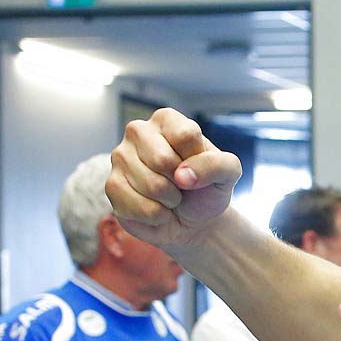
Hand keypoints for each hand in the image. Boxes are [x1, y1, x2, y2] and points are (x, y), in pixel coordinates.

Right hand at [107, 108, 243, 251]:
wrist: (193, 221)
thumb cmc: (207, 189)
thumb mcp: (228, 173)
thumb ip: (217, 165)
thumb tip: (182, 175)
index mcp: (167, 120)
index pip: (185, 135)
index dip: (199, 161)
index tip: (199, 167)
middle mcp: (138, 131)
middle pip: (163, 159)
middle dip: (182, 183)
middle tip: (183, 185)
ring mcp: (120, 157)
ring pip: (150, 184)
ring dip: (170, 201)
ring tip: (170, 197)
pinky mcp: (112, 185)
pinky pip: (137, 206)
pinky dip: (156, 215)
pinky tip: (157, 210)